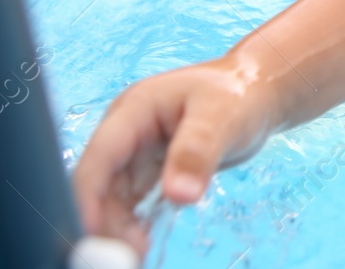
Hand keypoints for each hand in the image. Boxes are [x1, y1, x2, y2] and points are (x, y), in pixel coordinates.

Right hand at [73, 54, 281, 255]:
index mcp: (133, 111)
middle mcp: (126, 134)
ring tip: (138, 255)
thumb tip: (179, 195)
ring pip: (110, 200)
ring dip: (117, 230)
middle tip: (125, 257)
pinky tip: (142, 246)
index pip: (99, 159)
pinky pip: (129, 205)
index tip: (91, 234)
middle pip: (99, 185)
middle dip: (104, 222)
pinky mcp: (147, 172)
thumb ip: (197, 153)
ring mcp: (134, 154)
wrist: (257, 92)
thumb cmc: (240, 94)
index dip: (87, 198)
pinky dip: (131, 227)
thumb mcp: (221, 118)